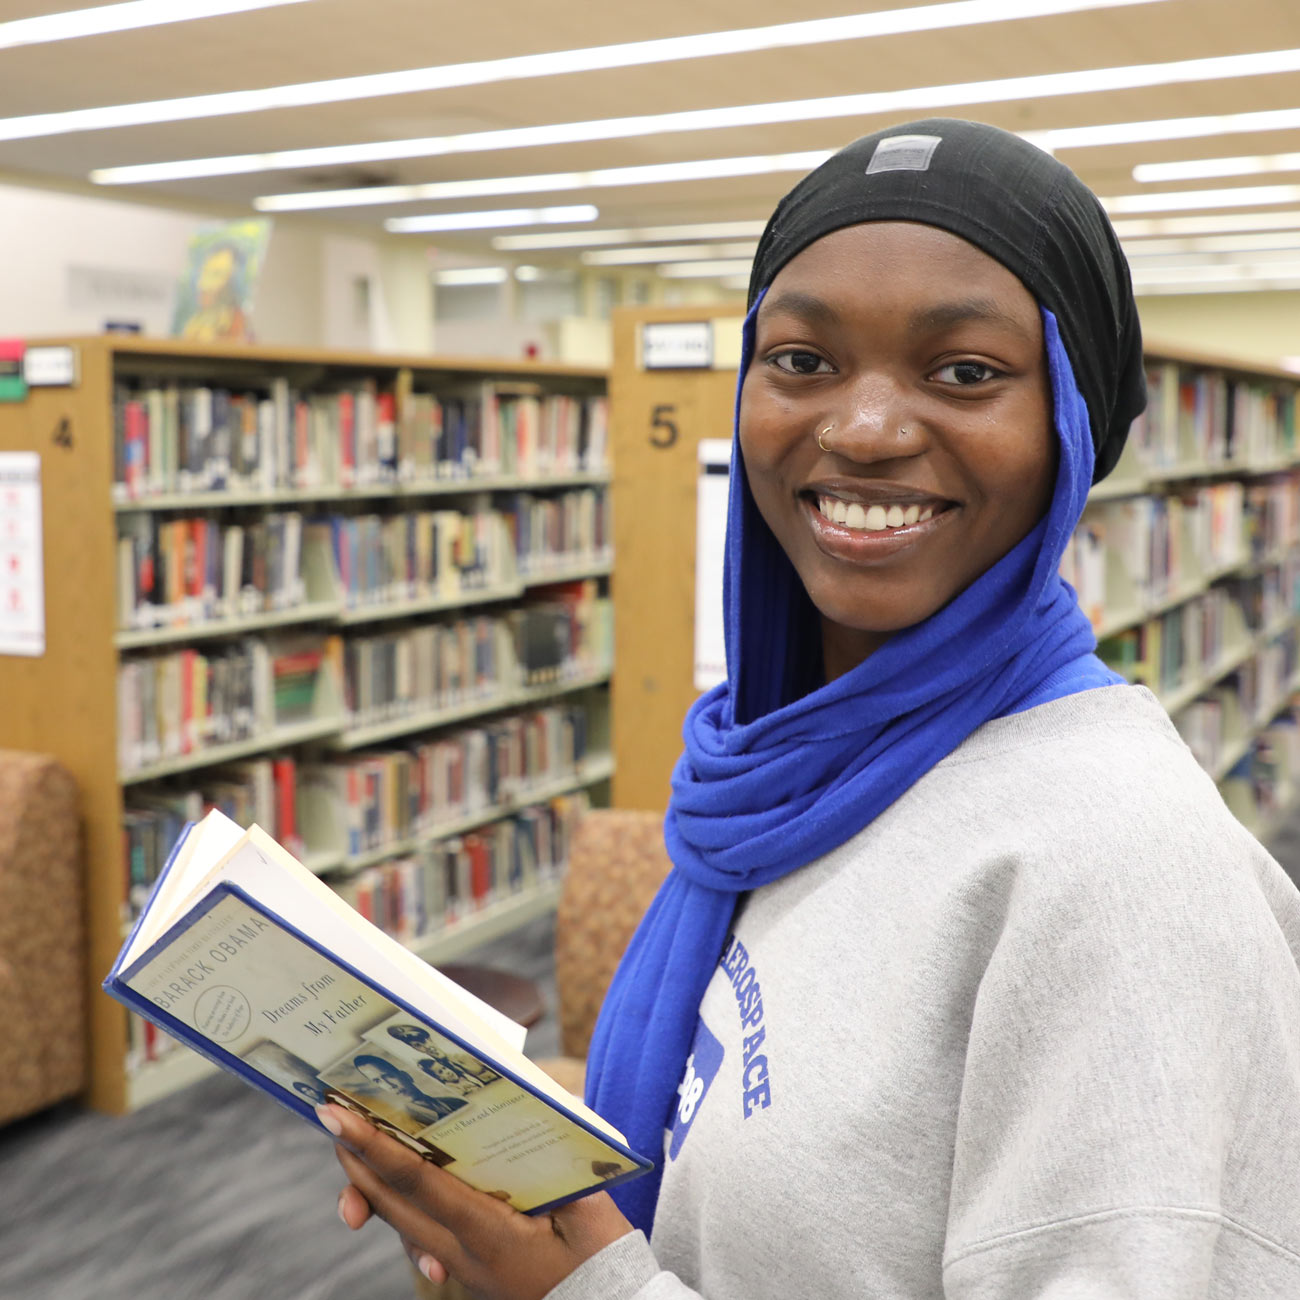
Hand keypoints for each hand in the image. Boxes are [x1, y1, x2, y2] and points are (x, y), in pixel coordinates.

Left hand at [320, 1103, 633, 1299]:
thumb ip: (563, 1172)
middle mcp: (460, 1254)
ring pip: (400, 1221)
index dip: (373, 1145)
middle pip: (391, 1202)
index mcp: (486, 1234)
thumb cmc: (602, 1268)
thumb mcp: (592, 1217)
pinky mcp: (469, 1268)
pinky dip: (402, 1207)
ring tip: (352, 1146)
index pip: (417, 1181)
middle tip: (331, 1114)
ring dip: (371, 1183)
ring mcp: (460, 1266)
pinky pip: (422, 1235)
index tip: (336, 1114)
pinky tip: (392, 1191)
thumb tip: (544, 1123)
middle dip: (355, 1158)